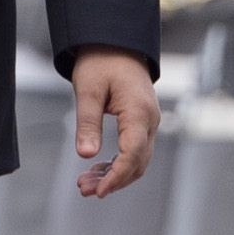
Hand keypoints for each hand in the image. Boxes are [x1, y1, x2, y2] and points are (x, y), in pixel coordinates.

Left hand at [67, 47, 160, 198]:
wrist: (116, 43)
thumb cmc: (101, 62)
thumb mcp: (88, 90)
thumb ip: (87, 123)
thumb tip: (85, 155)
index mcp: (139, 112)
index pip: (133, 153)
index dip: (117, 176)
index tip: (98, 191)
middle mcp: (150, 120)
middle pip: (138, 162)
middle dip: (113, 180)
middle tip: (84, 190)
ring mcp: (149, 122)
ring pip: (137, 159)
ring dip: (114, 174)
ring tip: (85, 183)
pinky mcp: (142, 123)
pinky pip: (135, 150)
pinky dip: (117, 163)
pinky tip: (97, 169)